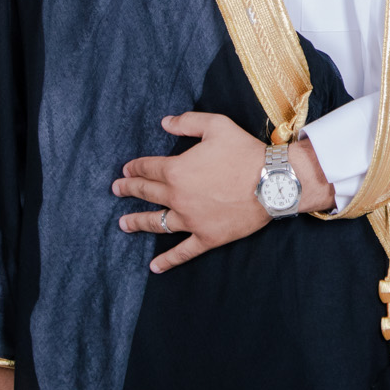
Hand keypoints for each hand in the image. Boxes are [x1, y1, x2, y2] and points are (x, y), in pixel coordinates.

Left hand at [114, 113, 332, 271]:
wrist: (272, 182)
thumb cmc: (245, 152)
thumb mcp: (217, 126)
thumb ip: (188, 122)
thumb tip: (165, 122)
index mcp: (176, 170)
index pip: (148, 168)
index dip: (135, 167)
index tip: (126, 169)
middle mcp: (177, 197)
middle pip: (147, 193)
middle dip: (129, 189)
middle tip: (117, 189)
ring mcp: (191, 220)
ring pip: (156, 223)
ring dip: (137, 222)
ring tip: (123, 223)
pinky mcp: (206, 237)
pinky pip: (183, 251)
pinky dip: (168, 260)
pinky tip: (154, 267)